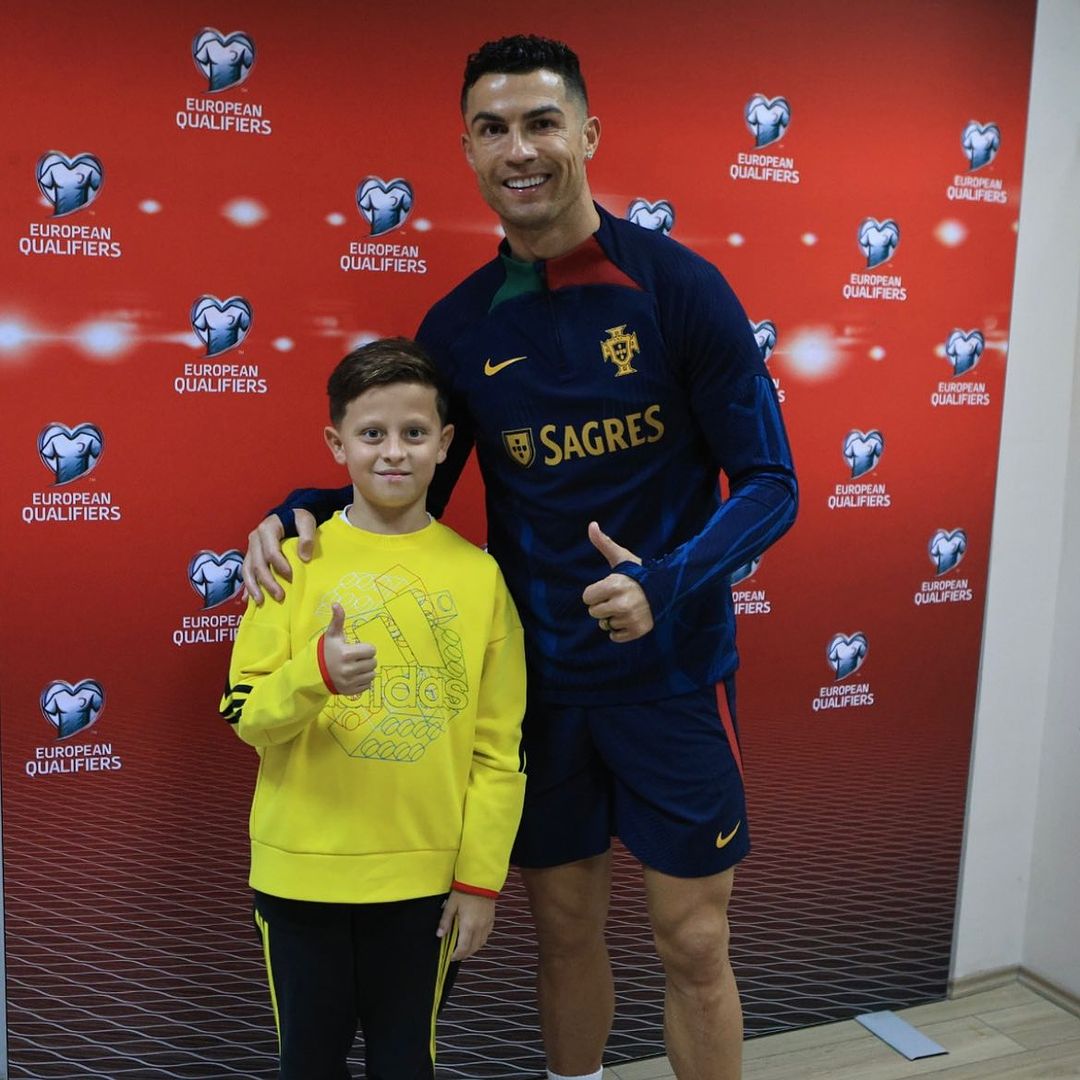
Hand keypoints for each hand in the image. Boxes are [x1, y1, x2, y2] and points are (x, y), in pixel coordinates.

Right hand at [242, 509, 315, 603]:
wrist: (289, 515)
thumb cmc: (298, 518)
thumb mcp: (306, 522)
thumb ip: (307, 537)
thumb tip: (304, 558)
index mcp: (267, 530)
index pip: (271, 552)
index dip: (281, 566)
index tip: (292, 577)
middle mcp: (255, 539)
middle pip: (258, 564)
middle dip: (268, 582)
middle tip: (280, 596)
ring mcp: (251, 548)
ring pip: (247, 570)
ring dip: (253, 587)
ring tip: (260, 602)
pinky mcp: (251, 556)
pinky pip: (246, 572)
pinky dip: (246, 586)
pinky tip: (246, 599)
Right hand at [322, 604, 376, 695]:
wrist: (313, 673)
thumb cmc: (325, 651)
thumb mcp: (331, 635)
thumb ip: (337, 620)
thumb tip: (336, 604)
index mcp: (346, 654)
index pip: (371, 650)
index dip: (366, 648)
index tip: (357, 648)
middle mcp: (348, 670)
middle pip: (373, 663)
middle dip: (367, 659)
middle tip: (357, 658)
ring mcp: (349, 682)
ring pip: (372, 674)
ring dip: (366, 670)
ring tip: (356, 666)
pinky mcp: (350, 692)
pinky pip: (367, 685)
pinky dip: (363, 680)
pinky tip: (354, 675)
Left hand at [437, 891, 494, 960]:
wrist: (480, 880)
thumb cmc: (464, 891)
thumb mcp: (451, 905)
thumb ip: (445, 921)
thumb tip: (439, 935)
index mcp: (468, 926)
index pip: (463, 948)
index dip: (457, 955)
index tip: (450, 957)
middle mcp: (479, 928)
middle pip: (473, 948)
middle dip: (464, 954)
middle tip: (456, 954)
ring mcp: (487, 924)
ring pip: (481, 943)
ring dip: (473, 949)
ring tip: (465, 948)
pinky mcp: (491, 919)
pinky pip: (487, 935)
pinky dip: (480, 940)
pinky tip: (475, 937)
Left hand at [581, 521, 653, 641]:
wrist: (666, 589)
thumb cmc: (638, 573)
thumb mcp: (621, 557)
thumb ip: (603, 543)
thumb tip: (591, 525)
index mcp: (614, 585)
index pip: (587, 598)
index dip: (595, 592)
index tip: (608, 588)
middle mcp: (621, 603)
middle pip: (594, 612)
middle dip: (603, 605)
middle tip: (618, 598)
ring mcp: (630, 618)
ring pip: (605, 624)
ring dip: (613, 617)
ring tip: (626, 607)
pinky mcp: (638, 630)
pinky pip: (615, 636)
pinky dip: (620, 630)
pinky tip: (629, 618)